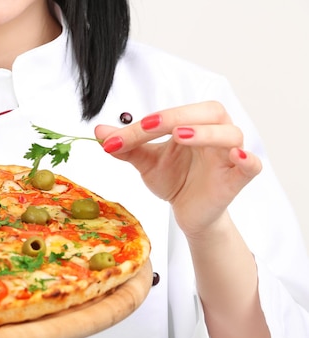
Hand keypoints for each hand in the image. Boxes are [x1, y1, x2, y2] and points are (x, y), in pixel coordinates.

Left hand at [94, 101, 261, 237]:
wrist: (188, 212)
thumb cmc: (174, 179)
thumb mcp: (145, 162)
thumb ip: (125, 146)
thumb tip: (98, 132)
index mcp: (193, 124)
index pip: (172, 115)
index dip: (144, 124)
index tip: (116, 139)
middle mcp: (215, 133)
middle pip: (210, 112)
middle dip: (179, 116)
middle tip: (151, 126)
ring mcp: (228, 155)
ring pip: (231, 134)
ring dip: (207, 133)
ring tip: (181, 137)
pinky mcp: (238, 178)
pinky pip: (252, 164)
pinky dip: (246, 159)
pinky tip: (234, 157)